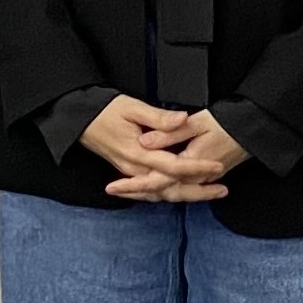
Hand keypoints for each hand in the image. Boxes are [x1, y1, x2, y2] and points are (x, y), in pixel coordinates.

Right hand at [83, 95, 229, 202]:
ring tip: (211, 193)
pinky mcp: (128, 174)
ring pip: (162, 194)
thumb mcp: (132, 107)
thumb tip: (182, 119)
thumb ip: (159, 118)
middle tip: (223, 189)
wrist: (79, 121)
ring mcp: (130, 174)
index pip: (173, 166)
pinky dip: (168, 195)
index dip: (197, 167)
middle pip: (170, 189)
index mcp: (137, 153)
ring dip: (187, 195)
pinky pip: (151, 192)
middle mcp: (134, 169)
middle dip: (198, 191)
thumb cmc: (105, 111)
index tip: (217, 166)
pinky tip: (183, 194)